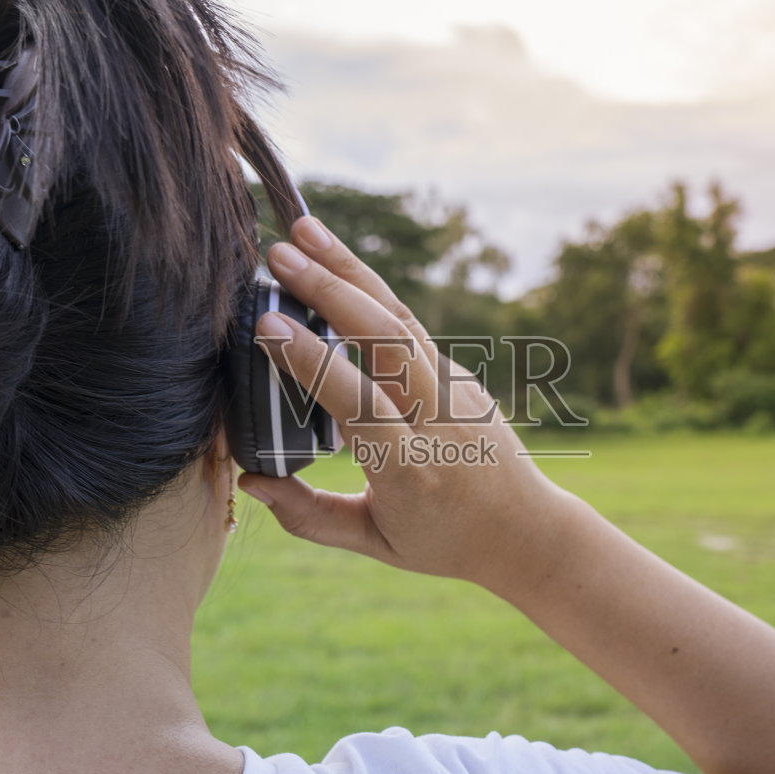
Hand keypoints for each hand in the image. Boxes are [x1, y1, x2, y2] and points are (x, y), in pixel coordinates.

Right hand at [236, 217, 580, 596]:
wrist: (526, 530)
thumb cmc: (442, 541)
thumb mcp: (373, 542)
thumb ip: (308, 516)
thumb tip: (248, 480)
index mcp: (411, 468)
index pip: (359, 403)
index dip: (314, 362)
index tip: (268, 325)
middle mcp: (438, 418)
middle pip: (386, 340)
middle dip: (330, 290)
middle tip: (276, 255)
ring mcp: (455, 389)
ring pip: (400, 317)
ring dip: (351, 270)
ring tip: (303, 231)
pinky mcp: (458, 372)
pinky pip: (408, 325)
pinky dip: (370, 292)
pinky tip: (332, 264)